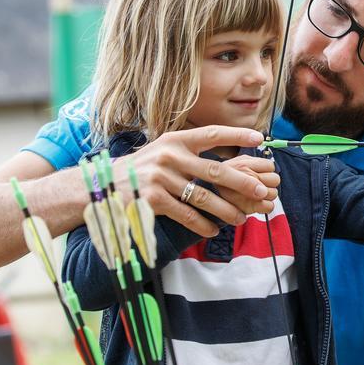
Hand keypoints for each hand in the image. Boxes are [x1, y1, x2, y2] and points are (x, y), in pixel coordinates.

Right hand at [111, 126, 271, 236]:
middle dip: (242, 182)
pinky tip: (213, 230)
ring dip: (226, 210)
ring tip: (241, 218)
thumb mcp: (163, 152)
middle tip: (261, 191)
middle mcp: (168, 155)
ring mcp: (160, 178)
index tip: (259, 137)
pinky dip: (203, 225)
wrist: (102, 187)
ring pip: (203, 197)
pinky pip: (186, 215)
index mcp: (175, 140)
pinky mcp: (152, 200)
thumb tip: (228, 159)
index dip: (236, 134)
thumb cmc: (142, 170)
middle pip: (215, 170)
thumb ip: (190, 153)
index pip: (211, 134)